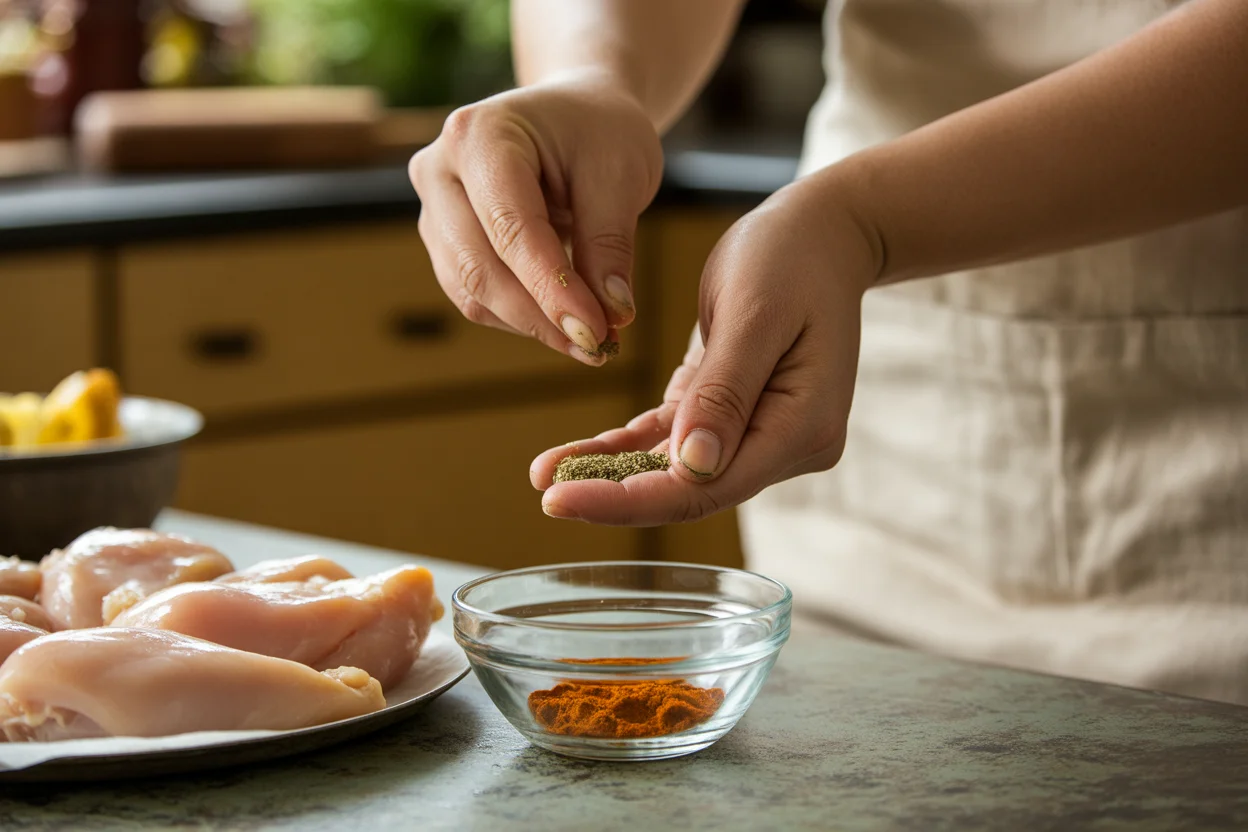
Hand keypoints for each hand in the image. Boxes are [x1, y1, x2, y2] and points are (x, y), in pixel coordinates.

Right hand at [409, 72, 663, 364]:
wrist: (577, 114)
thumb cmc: (600, 131)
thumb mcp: (621, 173)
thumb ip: (611, 245)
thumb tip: (612, 316)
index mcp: (479, 135)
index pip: (512, 230)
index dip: (553, 290)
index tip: (596, 333)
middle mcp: (439, 169)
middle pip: (479, 267)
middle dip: (540, 317)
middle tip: (599, 348)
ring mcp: (433, 207)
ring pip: (471, 290)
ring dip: (531, 324)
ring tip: (591, 338)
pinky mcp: (443, 240)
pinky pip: (474, 295)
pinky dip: (520, 317)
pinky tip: (564, 321)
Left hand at [530, 181, 879, 523]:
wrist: (822, 233)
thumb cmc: (793, 256)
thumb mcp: (753, 313)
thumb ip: (725, 392)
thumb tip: (691, 464)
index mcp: (802, 426)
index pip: (708, 485)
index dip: (633, 500)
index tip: (565, 499)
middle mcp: (786, 444)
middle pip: (690, 489)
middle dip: (614, 494)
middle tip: (544, 493)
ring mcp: (761, 434)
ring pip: (675, 470)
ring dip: (611, 475)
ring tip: (546, 474)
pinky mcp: (732, 415)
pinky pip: (671, 440)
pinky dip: (625, 448)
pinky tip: (574, 456)